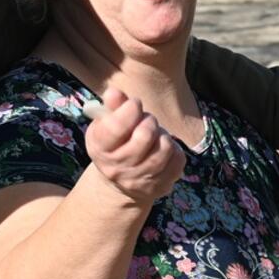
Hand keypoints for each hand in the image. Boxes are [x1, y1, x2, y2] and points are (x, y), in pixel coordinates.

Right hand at [84, 88, 184, 207]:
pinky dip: (174, 148)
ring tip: (155, 134)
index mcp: (100, 149)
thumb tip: (114, 92)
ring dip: (163, 135)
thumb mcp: (106, 125)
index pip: (116, 127)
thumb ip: (112, 107)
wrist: (120, 182)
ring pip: (164, 148)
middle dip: (149, 121)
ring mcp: (139, 181)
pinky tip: (163, 148)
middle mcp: (117, 168)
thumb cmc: (115, 144)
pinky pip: (178, 159)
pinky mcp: (160, 186)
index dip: (130, 109)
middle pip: (144, 136)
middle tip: (147, 120)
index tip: (134, 104)